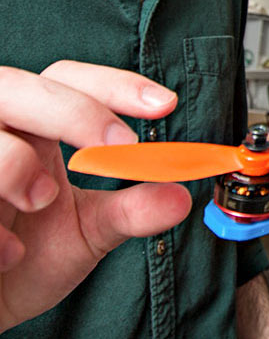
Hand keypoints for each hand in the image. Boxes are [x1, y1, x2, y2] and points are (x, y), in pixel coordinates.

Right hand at [0, 61, 191, 333]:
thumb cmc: (24, 258)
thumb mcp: (87, 233)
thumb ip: (132, 211)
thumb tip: (182, 197)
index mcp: (31, 128)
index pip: (68, 79)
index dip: (114, 84)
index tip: (166, 104)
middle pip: (19, 86)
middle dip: (74, 111)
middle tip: (121, 145)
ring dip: (14, 162)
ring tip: (40, 200)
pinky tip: (8, 255)